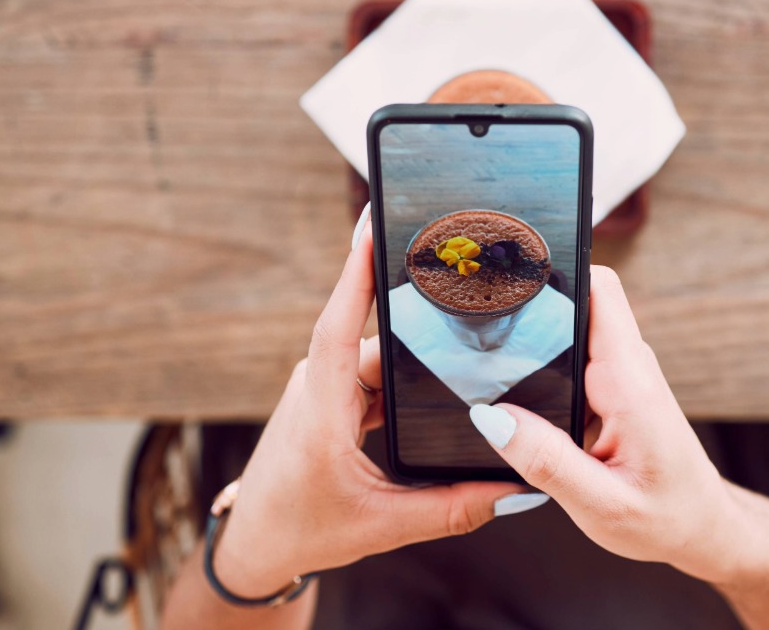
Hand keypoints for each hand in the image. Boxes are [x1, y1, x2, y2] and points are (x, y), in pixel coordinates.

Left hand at [213, 214, 535, 596]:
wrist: (255, 543)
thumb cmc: (301, 530)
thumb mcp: (383, 525)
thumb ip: (452, 510)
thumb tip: (513, 490)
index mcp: (320, 411)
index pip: (336, 326)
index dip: (356, 274)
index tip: (373, 226)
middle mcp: (318, 387)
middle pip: (375, 334)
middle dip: (418, 306)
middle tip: (463, 267)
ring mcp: (323, 388)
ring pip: (377, 352)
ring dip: (415, 343)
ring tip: (467, 320)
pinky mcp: (331, 396)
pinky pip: (372, 369)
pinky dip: (404, 368)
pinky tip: (439, 368)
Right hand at [467, 266, 757, 583]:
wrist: (704, 530)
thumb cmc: (666, 520)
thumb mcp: (602, 506)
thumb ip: (546, 462)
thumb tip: (490, 416)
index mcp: (629, 382)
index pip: (599, 288)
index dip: (555, 270)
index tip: (506, 279)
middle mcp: (627, 367)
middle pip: (575, 299)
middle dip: (526, 304)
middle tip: (473, 327)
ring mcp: (620, 374)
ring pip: (570, 327)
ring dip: (530, 335)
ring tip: (481, 357)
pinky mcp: (612, 388)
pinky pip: (572, 355)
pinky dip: (540, 363)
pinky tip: (511, 388)